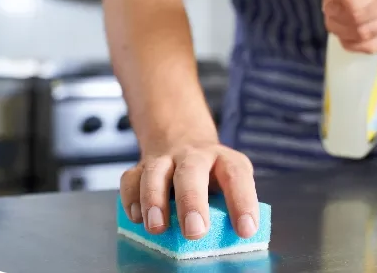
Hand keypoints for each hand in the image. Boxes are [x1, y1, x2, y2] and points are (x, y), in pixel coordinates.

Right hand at [119, 143, 258, 239]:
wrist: (182, 138)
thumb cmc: (210, 172)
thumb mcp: (228, 181)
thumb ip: (227, 205)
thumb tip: (230, 238)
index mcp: (224, 159)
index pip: (237, 175)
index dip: (242, 201)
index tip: (246, 229)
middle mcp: (194, 155)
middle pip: (191, 171)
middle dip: (191, 202)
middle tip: (195, 231)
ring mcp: (165, 159)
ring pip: (155, 172)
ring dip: (153, 200)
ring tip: (157, 227)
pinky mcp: (141, 166)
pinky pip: (131, 179)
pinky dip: (131, 199)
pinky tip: (137, 218)